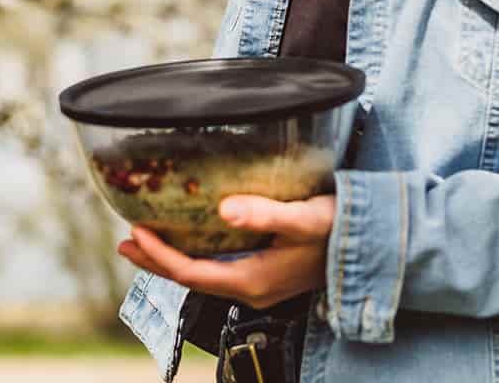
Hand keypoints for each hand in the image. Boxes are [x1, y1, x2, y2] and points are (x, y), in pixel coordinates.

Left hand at [117, 193, 336, 308]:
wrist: (372, 245)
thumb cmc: (340, 229)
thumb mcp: (304, 218)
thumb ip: (266, 214)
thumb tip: (224, 209)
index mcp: (254, 280)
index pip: (191, 273)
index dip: (159, 255)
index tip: (135, 231)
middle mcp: (253, 289)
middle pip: (192, 280)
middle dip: (157, 262)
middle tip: (126, 243)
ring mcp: (263, 285)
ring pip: (206, 276)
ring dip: (175, 260)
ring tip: (150, 243)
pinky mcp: (272, 275)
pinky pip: (222, 270)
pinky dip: (200, 257)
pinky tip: (199, 242)